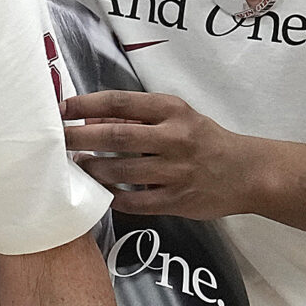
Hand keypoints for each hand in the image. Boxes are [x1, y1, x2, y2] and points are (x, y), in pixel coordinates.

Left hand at [62, 91, 265, 218]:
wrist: (248, 172)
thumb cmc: (203, 140)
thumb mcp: (176, 117)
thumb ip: (136, 118)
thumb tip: (89, 119)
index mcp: (172, 111)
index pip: (120, 103)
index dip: (86, 105)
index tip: (62, 109)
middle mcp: (174, 138)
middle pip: (115, 137)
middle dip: (79, 138)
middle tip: (57, 139)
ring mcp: (176, 172)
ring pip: (120, 172)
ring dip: (92, 169)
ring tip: (78, 165)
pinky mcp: (177, 200)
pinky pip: (134, 202)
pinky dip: (112, 197)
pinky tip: (101, 191)